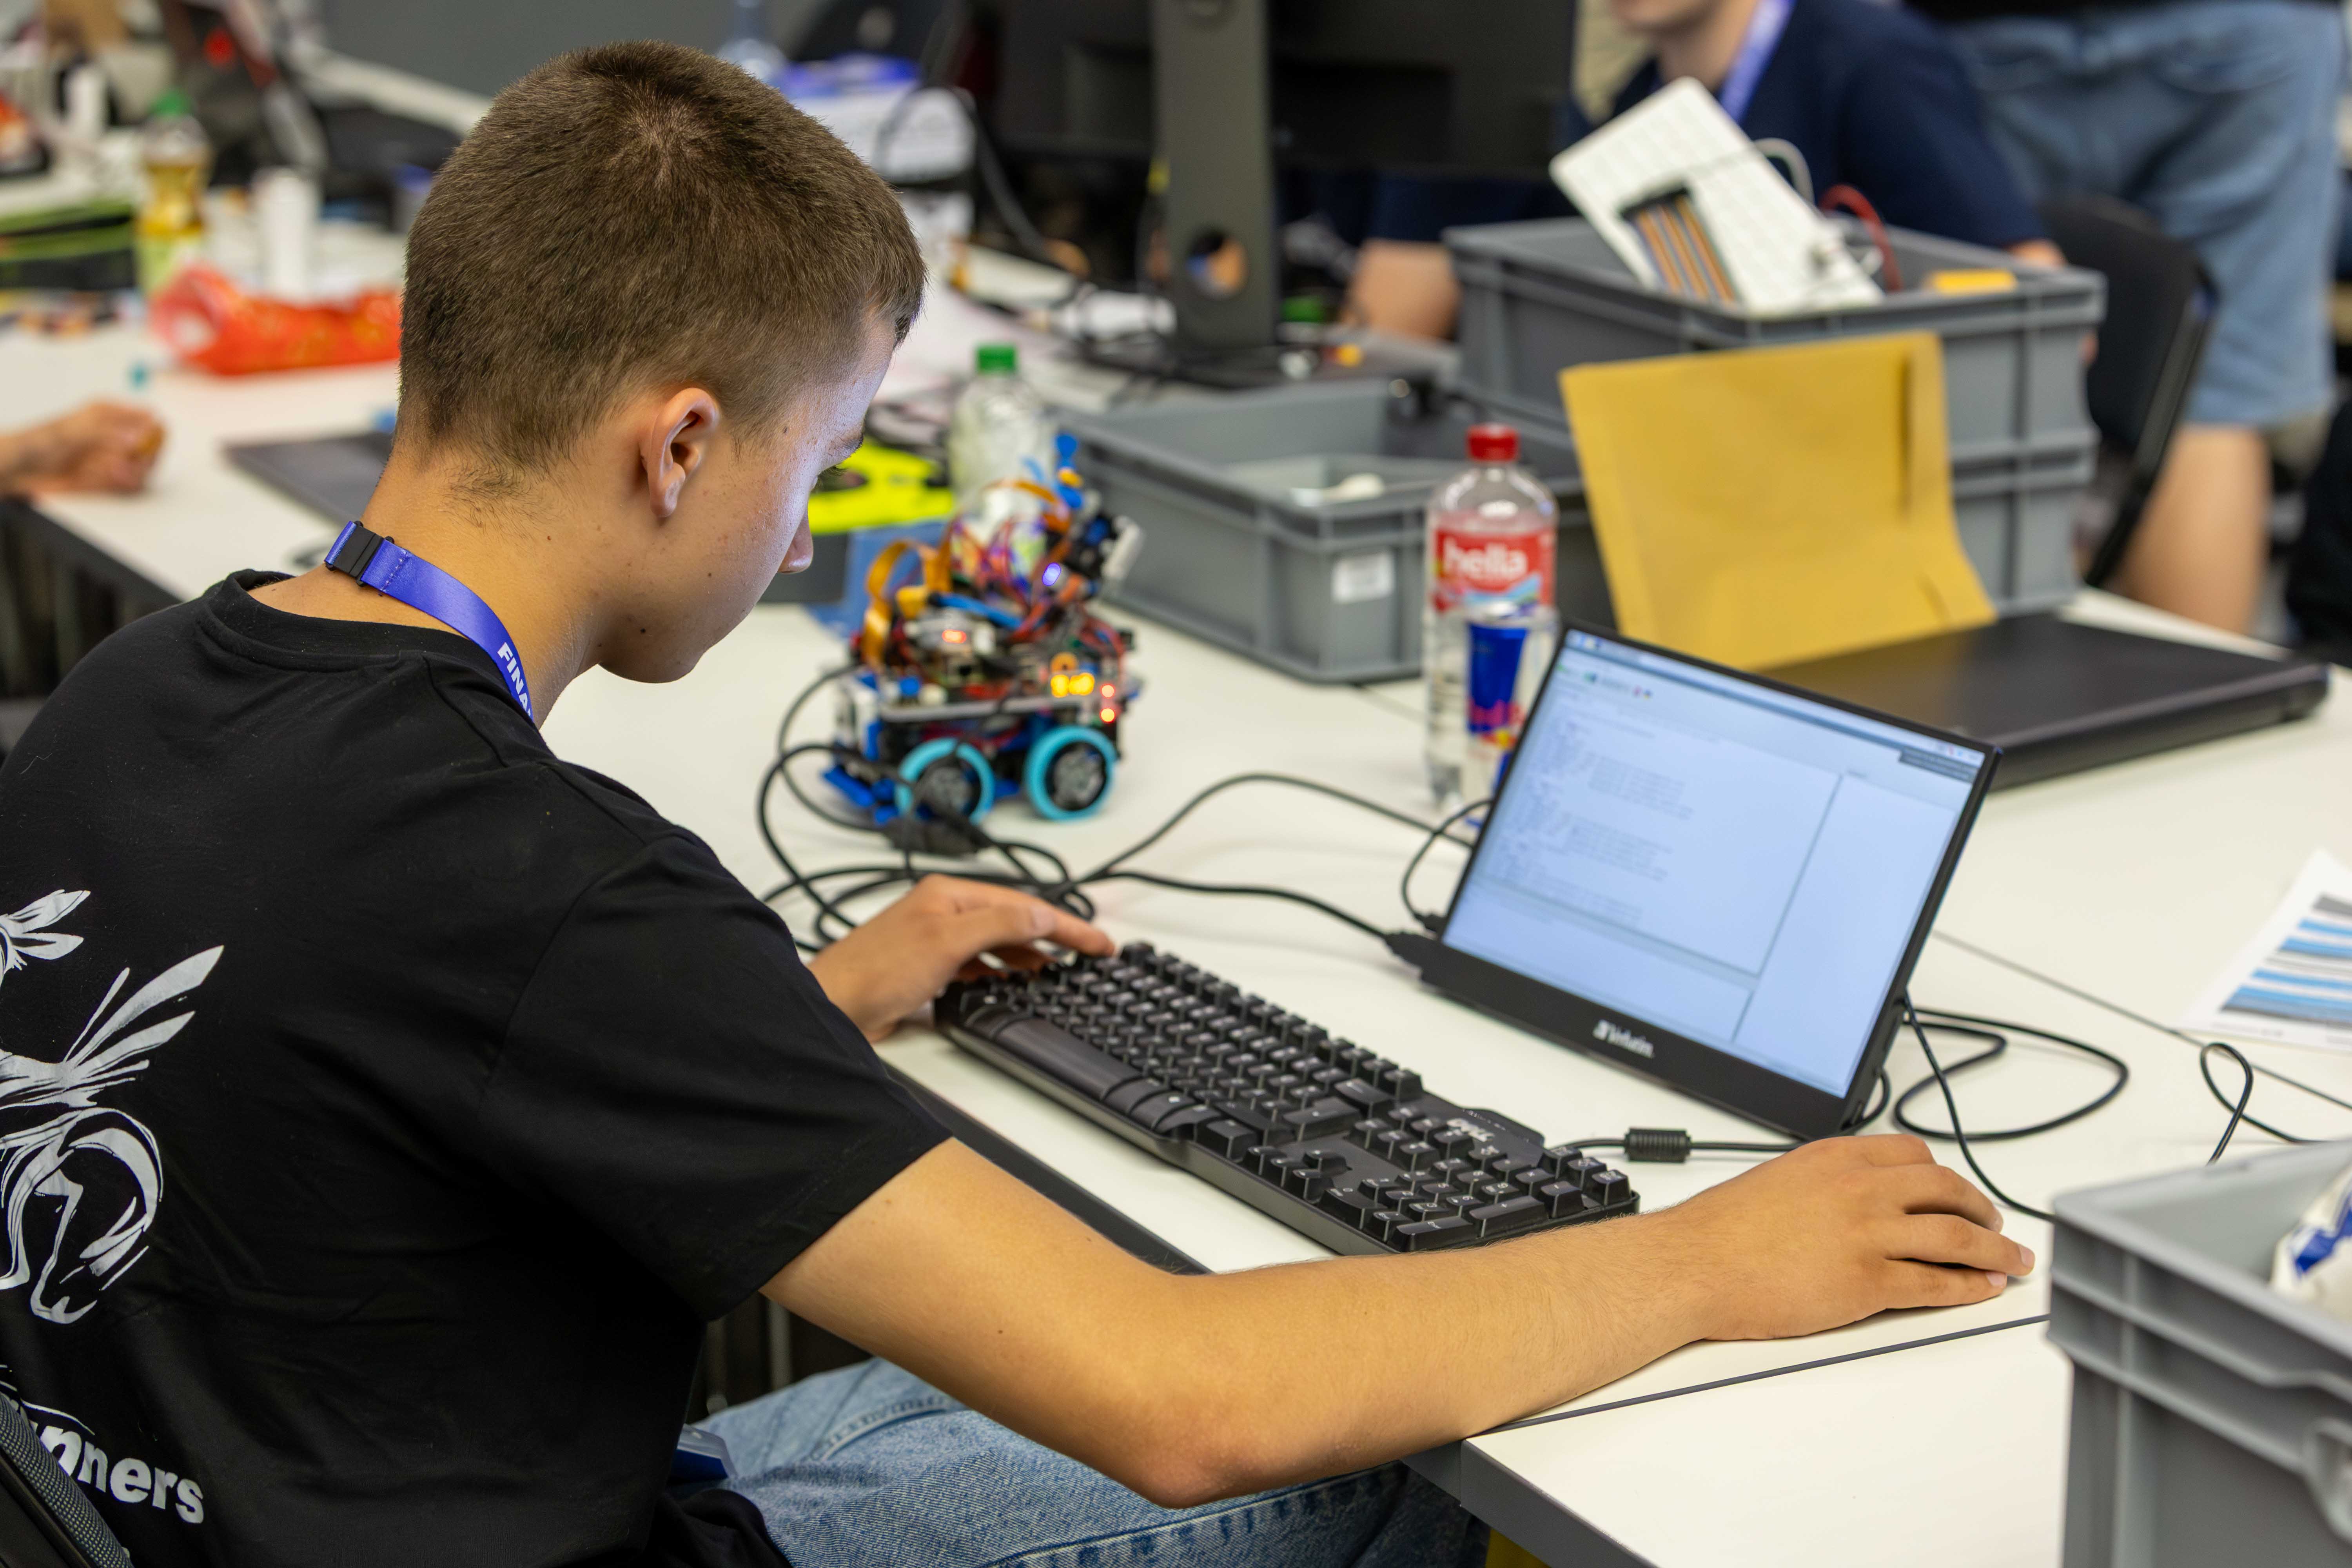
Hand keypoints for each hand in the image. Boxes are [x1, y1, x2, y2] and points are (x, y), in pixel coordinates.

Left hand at [1, 402, 164, 494]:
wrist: (21, 469)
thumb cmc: (39, 442)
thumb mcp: (73, 431)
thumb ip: (106, 434)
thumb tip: (138, 440)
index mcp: (109, 413)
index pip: (148, 418)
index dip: (154, 431)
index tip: (147, 443)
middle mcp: (116, 435)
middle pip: (153, 445)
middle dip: (147, 455)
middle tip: (134, 461)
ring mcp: (114, 457)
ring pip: (145, 467)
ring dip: (136, 471)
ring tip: (116, 471)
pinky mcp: (110, 479)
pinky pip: (132, 484)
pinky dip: (126, 483)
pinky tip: (110, 478)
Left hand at [806, 875, 1114, 1041]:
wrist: (833, 1006)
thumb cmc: (875, 970)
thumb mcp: (947, 942)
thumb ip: (998, 925)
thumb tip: (1041, 914)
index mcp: (951, 894)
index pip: (1023, 904)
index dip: (1065, 923)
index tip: (1098, 942)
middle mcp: (945, 912)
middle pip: (1014, 920)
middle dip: (1054, 936)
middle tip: (1091, 954)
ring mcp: (937, 940)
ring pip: (998, 944)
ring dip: (1029, 957)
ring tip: (1061, 972)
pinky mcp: (930, 969)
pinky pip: (979, 965)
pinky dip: (1002, 973)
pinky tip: (1014, 984)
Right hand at [1647, 1135, 2034, 1341]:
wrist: (1694, 1264)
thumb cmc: (1722, 1229)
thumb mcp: (1777, 1180)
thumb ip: (1821, 1183)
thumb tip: (1844, 1201)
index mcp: (1836, 1158)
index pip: (1913, 1156)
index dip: (1945, 1177)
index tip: (1956, 1191)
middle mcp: (1859, 1189)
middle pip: (1946, 1191)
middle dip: (1982, 1210)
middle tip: (1997, 1226)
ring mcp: (1867, 1235)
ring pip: (1955, 1237)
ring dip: (1994, 1251)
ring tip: (2013, 1261)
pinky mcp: (1867, 1282)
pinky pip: (1935, 1284)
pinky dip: (1968, 1288)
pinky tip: (1982, 1290)